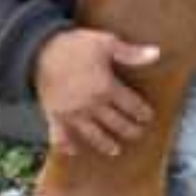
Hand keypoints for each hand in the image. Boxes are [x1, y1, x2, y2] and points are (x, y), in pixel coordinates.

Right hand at [33, 28, 159, 156]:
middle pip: (115, 123)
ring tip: (115, 150)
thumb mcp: (106, 43)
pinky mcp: (53, 115)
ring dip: (105, 144)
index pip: (130, 105)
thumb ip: (131, 53)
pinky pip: (60, 136)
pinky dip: (66, 146)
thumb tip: (157, 54)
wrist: (39, 50)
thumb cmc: (74, 45)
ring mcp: (71, 113)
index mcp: (106, 88)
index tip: (148, 118)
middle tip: (138, 134)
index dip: (141, 113)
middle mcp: (90, 105)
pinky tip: (73, 151)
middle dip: (129, 130)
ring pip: (92, 134)